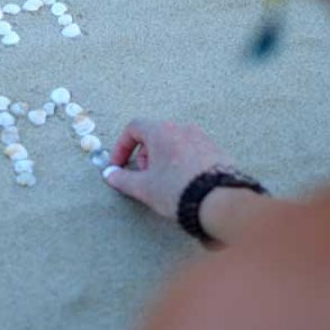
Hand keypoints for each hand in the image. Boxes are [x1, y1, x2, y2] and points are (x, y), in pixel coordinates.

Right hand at [105, 119, 231, 218]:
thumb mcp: (144, 188)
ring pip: (174, 143)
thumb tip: (111, 175)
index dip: (122, 146)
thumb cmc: (179, 190)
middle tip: (143, 176)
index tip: (119, 164)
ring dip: (163, 159)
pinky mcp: (216, 152)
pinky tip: (183, 184)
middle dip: (144, 155)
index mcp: (162, 132)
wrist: (218, 202)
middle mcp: (183, 129)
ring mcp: (202, 139)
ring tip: (164, 183)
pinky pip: (192, 152)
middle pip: (154, 135)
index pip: (134, 128)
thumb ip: (123, 179)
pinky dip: (181, 163)